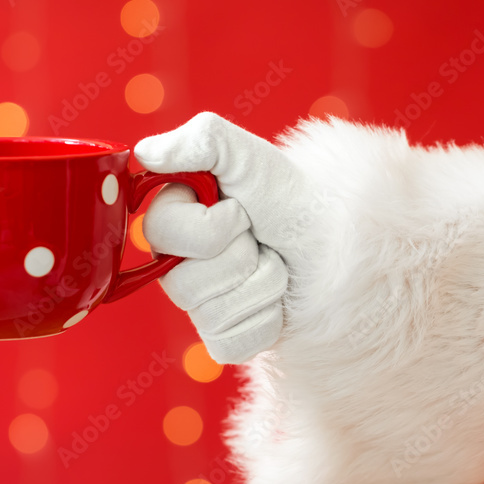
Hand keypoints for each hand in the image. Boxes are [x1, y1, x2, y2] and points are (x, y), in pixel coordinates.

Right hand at [134, 112, 310, 363]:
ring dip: (261, 285)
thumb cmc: (289, 196)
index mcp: (172, 224)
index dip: (211, 226)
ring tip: (274, 265)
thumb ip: (197, 140)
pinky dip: (267, 321)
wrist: (338, 244)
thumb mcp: (246, 153)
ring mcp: (199, 308)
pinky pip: (231, 343)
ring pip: (212, 315)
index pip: (163, 234)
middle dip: (241, 257)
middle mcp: (176, 267)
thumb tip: (146, 152)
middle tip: (260, 240)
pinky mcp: (224, 341)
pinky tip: (277, 303)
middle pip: (185, 284)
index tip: (240, 210)